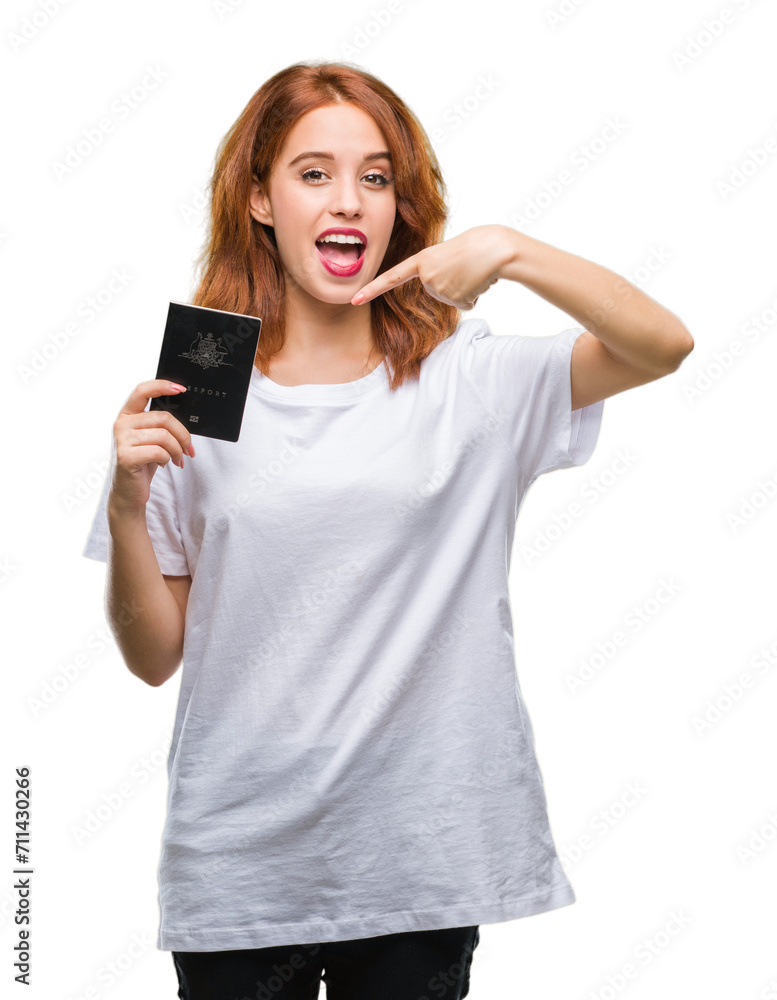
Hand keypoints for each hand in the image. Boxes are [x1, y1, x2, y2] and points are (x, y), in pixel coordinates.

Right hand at [108, 380, 195, 516]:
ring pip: (164, 436)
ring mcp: (122, 440)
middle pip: (163, 418)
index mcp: (127, 415)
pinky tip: (164, 463)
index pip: (142, 391)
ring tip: (177, 459)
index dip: (162, 386)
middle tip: (188, 448)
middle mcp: (121, 424)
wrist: (129, 492)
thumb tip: (186, 418)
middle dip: (182, 434)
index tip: (181, 389)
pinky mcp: (126, 456)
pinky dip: (167, 459)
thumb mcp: (151, 439)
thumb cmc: (143, 463)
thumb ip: (160, 425)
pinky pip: (159, 451)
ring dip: (177, 450)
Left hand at [350, 224, 516, 309]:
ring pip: (452, 299)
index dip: (372, 289)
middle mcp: (426, 277)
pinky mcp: (454, 300)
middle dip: (454, 282)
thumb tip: (452, 295)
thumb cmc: (478, 244)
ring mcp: (438, 289)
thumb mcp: (450, 254)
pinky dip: (474, 295)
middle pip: (436, 291)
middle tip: (466, 265)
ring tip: (474, 271)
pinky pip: (464, 304)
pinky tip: (479, 281)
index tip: (354, 300)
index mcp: (422, 260)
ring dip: (466, 289)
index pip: (392, 277)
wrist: (495, 248)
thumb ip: (441, 271)